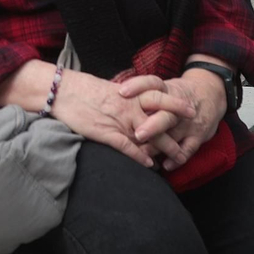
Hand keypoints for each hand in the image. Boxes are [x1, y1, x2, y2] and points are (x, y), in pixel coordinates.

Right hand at [0, 63, 193, 168]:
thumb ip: (124, 95)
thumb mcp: (108, 88)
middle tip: (192, 138)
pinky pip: (128, 148)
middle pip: (160, 116)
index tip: (191, 112)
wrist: (61, 91)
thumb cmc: (82, 89)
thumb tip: (136, 99)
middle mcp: (128, 106)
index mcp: (128, 93)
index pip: (158, 98)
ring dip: (164, 148)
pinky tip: (149, 165)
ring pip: (149, 135)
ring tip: (177, 159)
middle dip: (178, 127)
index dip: (176, 105)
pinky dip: (140, 157)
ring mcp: (118, 120)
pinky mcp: (106, 133)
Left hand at [121, 70, 227, 171]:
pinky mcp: (198, 135)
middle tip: (138, 134)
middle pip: (165, 114)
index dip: (137, 86)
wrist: (209, 93)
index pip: (152, 83)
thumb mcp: (163, 88)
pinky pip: (189, 149)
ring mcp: (188, 122)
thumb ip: (143, 95)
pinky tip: (167, 165)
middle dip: (152, 125)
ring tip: (144, 154)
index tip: (122, 92)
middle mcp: (177, 106)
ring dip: (160, 146)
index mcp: (166, 89)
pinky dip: (178, 158)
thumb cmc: (176, 93)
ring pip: (174, 134)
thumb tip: (113, 99)